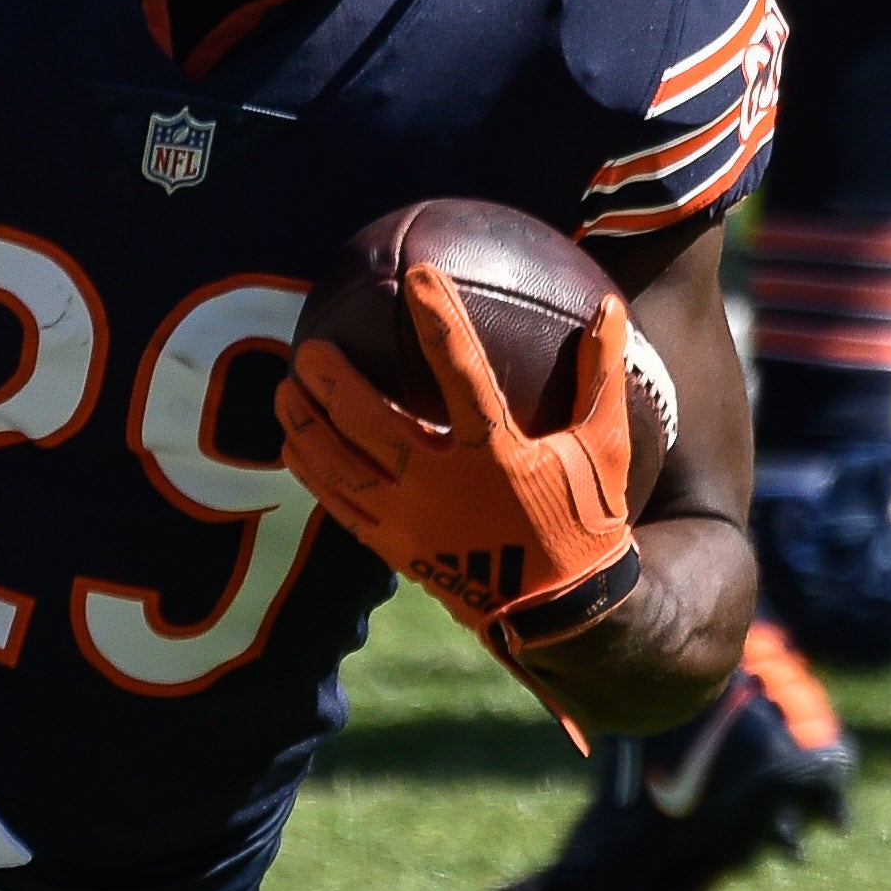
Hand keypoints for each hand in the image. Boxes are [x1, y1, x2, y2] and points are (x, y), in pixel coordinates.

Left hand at [276, 264, 642, 656]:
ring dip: (307, 427)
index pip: (462, 374)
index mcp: (495, 457)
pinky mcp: (396, 549)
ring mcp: (412, 523)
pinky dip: (313, 474)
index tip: (417, 275)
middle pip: (370, 424)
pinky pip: (341, 507)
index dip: (439, 321)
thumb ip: (601, 376)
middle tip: (308, 348)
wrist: (564, 615)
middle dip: (333, 384)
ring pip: (341, 468)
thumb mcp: (605, 448)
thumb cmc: (585, 522)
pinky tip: (294, 449)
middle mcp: (442, 488)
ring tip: (281, 391)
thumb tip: (609, 305)